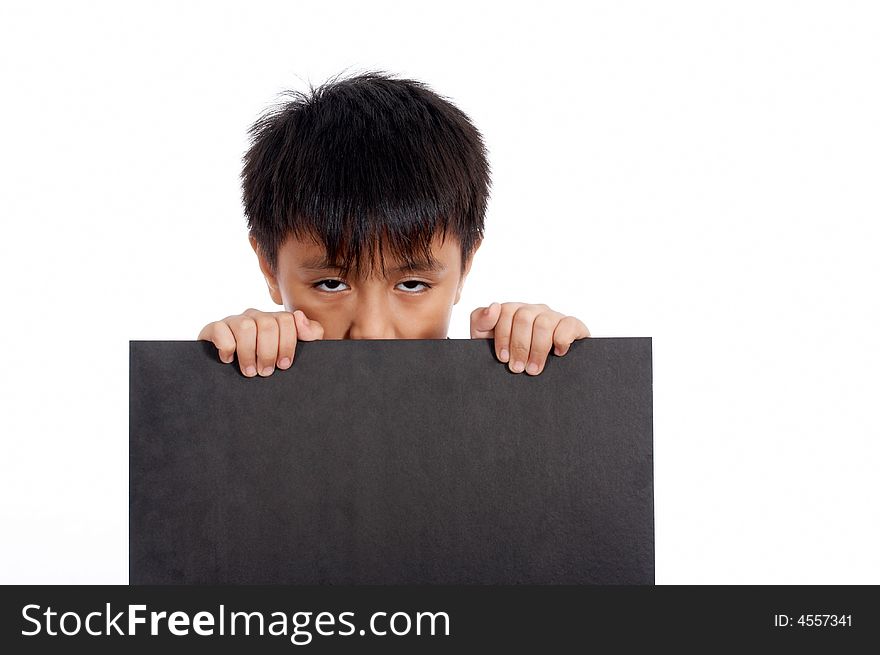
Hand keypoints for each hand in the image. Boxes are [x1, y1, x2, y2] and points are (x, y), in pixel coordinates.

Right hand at [197, 308, 323, 376]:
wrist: (232, 381)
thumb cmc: (269, 365)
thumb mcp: (296, 352)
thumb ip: (310, 334)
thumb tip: (299, 317)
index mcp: (275, 321)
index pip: (287, 320)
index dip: (287, 344)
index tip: (284, 365)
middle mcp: (255, 317)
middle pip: (267, 324)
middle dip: (268, 352)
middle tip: (265, 372)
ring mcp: (234, 321)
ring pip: (245, 326)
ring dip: (249, 353)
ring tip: (250, 371)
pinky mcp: (214, 329)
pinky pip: (220, 329)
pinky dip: (226, 347)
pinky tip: (228, 360)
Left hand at [470, 302, 590, 374]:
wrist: (538, 378)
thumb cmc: (510, 357)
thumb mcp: (486, 341)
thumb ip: (480, 322)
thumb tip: (493, 306)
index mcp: (511, 311)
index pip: (504, 312)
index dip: (503, 337)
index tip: (503, 358)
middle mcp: (532, 310)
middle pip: (524, 317)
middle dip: (520, 346)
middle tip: (518, 369)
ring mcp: (552, 316)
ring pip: (544, 323)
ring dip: (538, 349)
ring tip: (533, 369)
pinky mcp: (572, 325)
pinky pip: (568, 324)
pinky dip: (562, 339)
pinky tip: (558, 353)